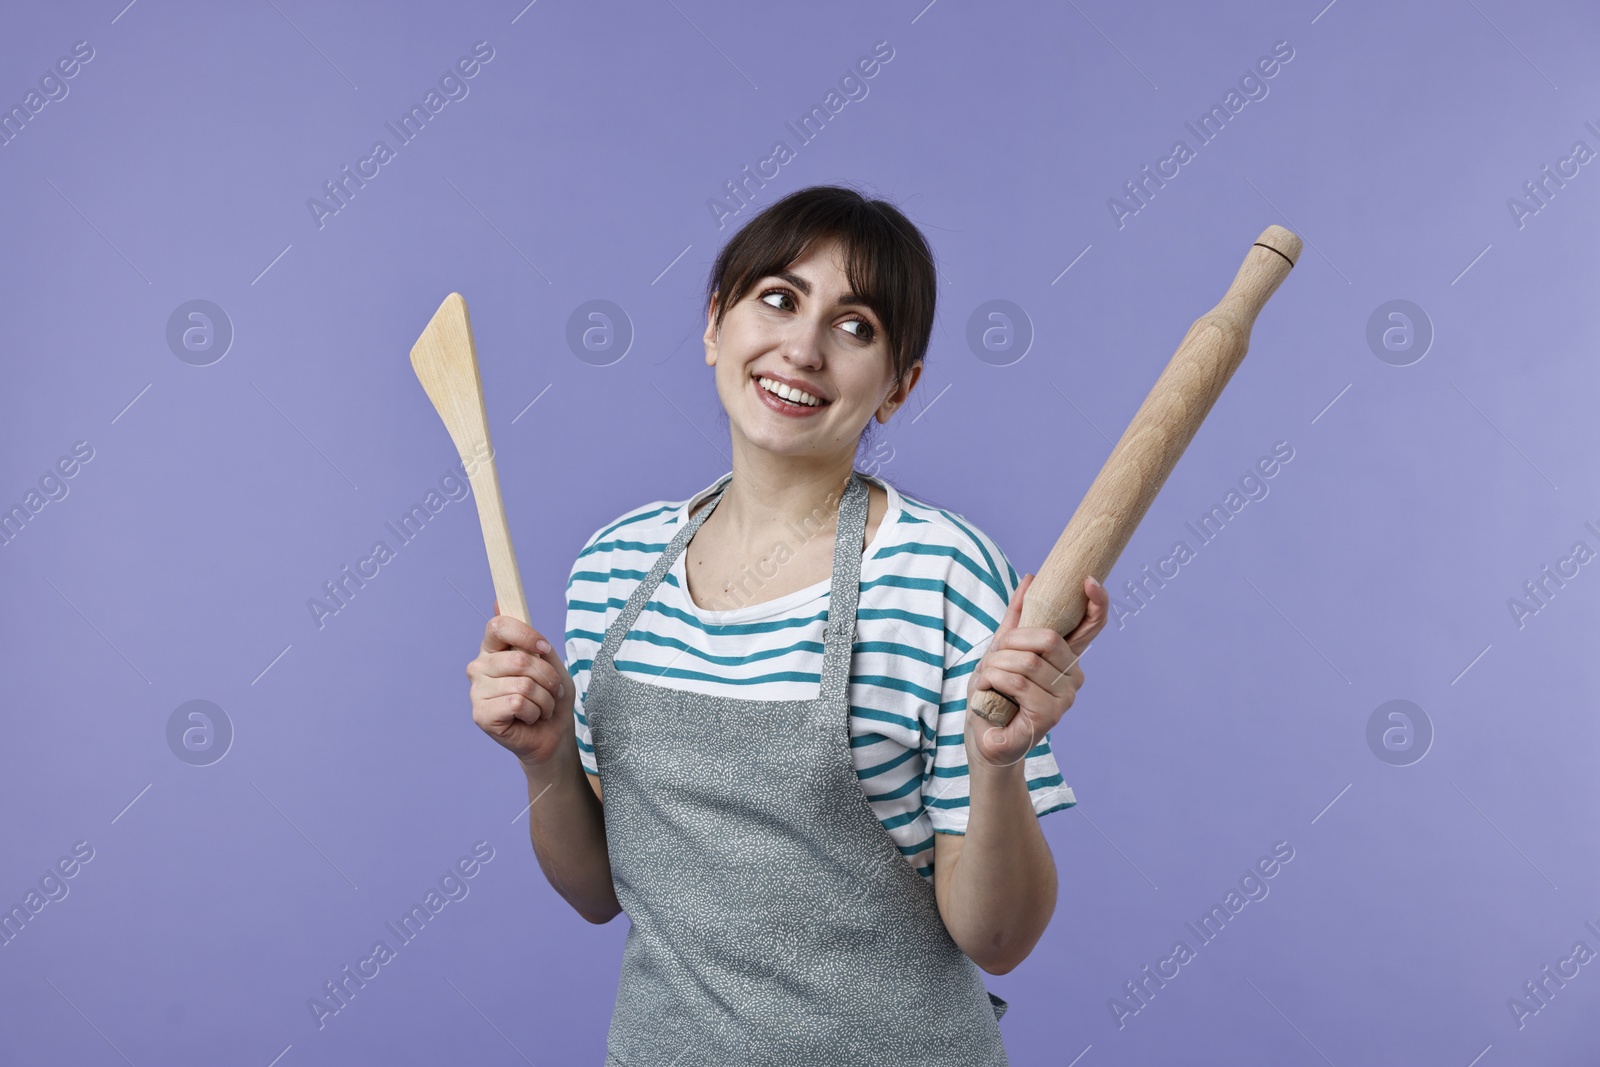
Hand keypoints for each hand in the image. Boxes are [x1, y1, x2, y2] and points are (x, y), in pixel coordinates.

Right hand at [466, 599, 576, 765]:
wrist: (554, 734)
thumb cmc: (551, 696)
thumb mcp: (549, 662)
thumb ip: (527, 636)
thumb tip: (498, 602)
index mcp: (493, 649)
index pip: (498, 626)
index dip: (525, 635)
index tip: (544, 649)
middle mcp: (479, 667)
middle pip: (519, 659)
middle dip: (547, 677)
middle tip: (551, 691)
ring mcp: (477, 691)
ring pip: (522, 684)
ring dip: (544, 699)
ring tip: (541, 707)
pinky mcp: (480, 715)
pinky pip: (517, 703)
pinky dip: (534, 712)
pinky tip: (530, 718)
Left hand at [966, 574, 1109, 766]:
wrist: (984, 737)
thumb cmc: (994, 694)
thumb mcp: (1001, 649)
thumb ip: (1017, 617)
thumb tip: (1031, 578)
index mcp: (1067, 658)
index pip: (1093, 626)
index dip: (1097, 601)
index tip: (1088, 580)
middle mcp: (1074, 677)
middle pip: (1047, 638)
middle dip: (1009, 642)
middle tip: (993, 658)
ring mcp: (1064, 699)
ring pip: (1026, 662)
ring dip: (995, 666)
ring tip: (989, 681)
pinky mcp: (1048, 717)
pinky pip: (1017, 682)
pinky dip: (993, 682)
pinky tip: (990, 694)